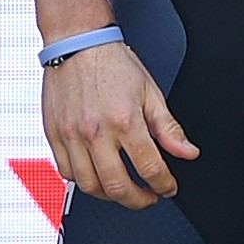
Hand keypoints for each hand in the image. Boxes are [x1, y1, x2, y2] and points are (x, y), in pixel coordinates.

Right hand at [40, 37, 195, 209]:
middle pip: (117, 186)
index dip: (164, 185)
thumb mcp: (151, 92)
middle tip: (148, 197)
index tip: (168, 188)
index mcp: (126, 121)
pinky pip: (66, 172)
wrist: (78, 43)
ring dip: (110, 196)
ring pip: (89, 186)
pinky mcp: (54, 135)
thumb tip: (188, 152)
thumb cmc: (112, 64)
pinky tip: (96, 176)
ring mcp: (72, 136)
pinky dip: (83, 181)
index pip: (150, 169)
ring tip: (123, 190)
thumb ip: (169, 128)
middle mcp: (96, 132)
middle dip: (138, 200)